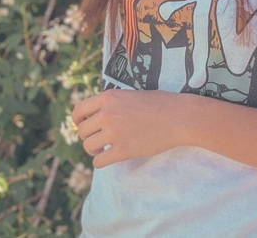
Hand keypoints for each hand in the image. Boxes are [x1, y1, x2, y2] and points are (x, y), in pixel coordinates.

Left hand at [72, 88, 191, 167]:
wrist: (179, 117)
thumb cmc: (159, 103)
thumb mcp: (130, 95)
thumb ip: (113, 103)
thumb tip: (96, 114)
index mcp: (108, 97)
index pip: (78, 110)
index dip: (78, 120)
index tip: (83, 125)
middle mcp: (107, 114)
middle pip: (82, 131)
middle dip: (88, 136)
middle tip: (99, 139)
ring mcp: (114, 132)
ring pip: (88, 146)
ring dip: (94, 149)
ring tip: (104, 148)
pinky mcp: (123, 150)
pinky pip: (99, 161)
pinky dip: (100, 161)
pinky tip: (109, 157)